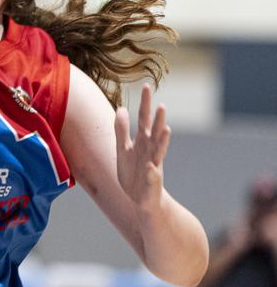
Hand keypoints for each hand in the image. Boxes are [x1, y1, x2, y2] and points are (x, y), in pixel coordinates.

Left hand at [114, 84, 169, 211]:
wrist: (142, 200)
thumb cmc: (133, 173)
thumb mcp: (123, 150)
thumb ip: (121, 130)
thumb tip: (121, 108)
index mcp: (142, 142)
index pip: (144, 119)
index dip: (145, 104)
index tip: (147, 86)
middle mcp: (150, 151)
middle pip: (154, 132)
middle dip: (158, 120)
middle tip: (162, 105)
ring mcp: (153, 166)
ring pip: (159, 152)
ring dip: (163, 141)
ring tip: (166, 128)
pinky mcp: (152, 183)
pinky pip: (153, 177)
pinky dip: (153, 173)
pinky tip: (151, 168)